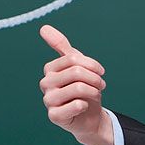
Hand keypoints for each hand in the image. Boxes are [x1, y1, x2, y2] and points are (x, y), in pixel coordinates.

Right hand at [39, 24, 111, 144]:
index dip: (92, 64)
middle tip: (101, 85)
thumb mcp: (76, 65)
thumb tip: (44, 27)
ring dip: (93, 91)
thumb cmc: (83, 89)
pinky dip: (86, 105)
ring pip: (77, 88)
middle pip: (76, 72)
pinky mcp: (54, 116)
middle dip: (94, 78)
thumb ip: (61, 46)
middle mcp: (45, 83)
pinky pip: (76, 105)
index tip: (100, 71)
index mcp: (50, 69)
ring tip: (95, 94)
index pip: (73, 59)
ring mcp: (48, 100)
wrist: (89, 116)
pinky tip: (84, 107)